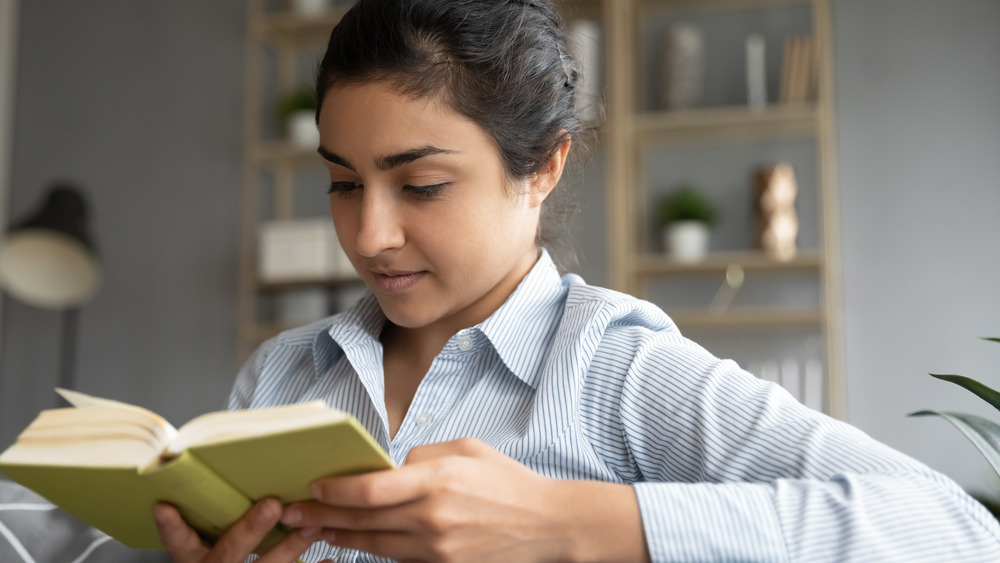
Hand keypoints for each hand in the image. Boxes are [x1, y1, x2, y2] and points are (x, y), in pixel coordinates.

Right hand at [155, 498, 319, 562]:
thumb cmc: (227, 560)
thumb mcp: (210, 547)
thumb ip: (217, 519)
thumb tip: (229, 472)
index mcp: (198, 560)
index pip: (180, 543)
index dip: (172, 527)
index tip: (165, 507)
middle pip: (228, 553)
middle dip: (250, 529)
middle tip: (272, 505)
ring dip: (292, 547)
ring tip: (314, 525)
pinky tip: (331, 560)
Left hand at [281, 438, 648, 562]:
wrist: (547, 525)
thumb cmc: (507, 480)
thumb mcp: (466, 449)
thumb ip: (421, 455)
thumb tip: (388, 466)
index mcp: (437, 480)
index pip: (370, 490)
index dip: (335, 491)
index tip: (312, 486)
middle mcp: (432, 518)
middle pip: (362, 522)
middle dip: (322, 517)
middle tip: (292, 514)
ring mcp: (437, 549)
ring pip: (373, 546)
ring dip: (339, 537)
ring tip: (315, 530)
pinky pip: (398, 559)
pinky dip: (372, 550)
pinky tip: (353, 541)